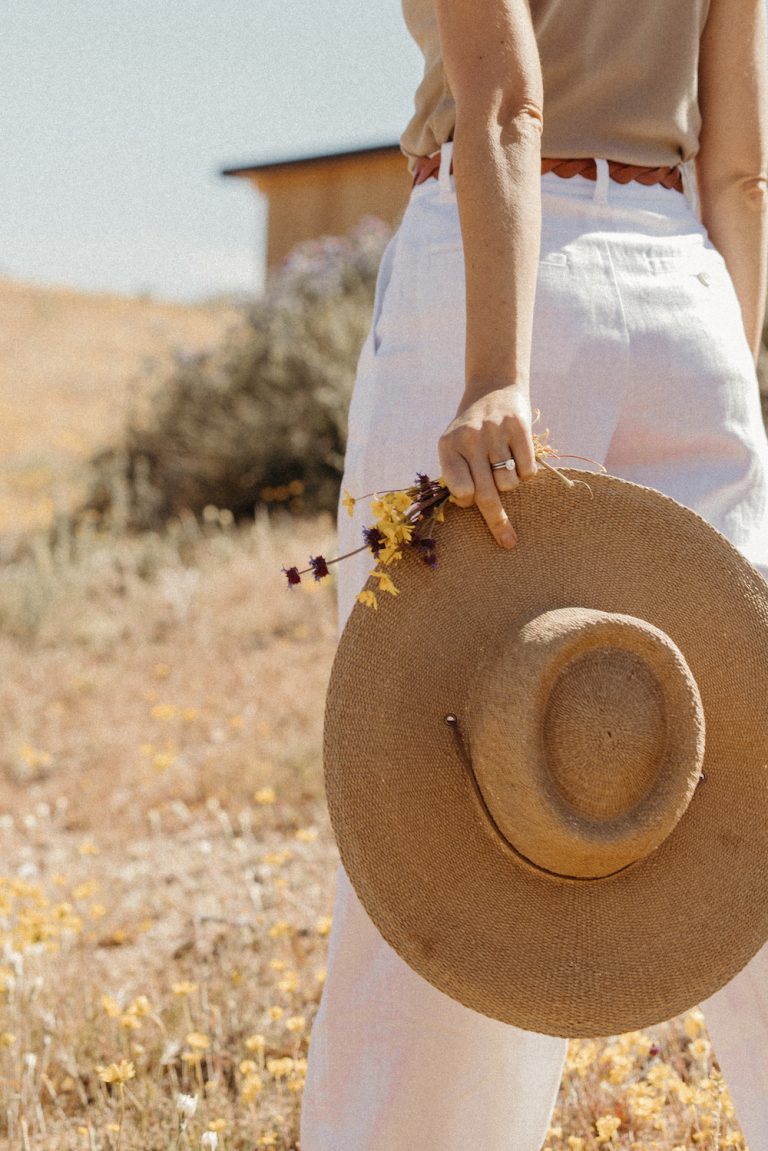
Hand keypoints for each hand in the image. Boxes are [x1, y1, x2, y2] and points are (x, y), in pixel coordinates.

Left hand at [437, 384, 537, 547]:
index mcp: (448, 446)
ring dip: (510, 484)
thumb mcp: (453, 446)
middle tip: (508, 542)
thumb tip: (474, 509)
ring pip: (509, 484)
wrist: (493, 387)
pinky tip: (518, 456)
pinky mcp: (519, 427)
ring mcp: (495, 432)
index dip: (469, 499)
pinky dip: (526, 473)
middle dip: (498, 522)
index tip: (473, 499)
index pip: (460, 491)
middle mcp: (470, 439)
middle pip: (486, 494)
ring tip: (504, 465)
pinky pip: (528, 471)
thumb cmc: (471, 430)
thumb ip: (458, 475)